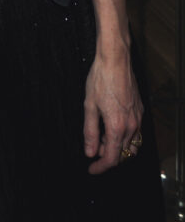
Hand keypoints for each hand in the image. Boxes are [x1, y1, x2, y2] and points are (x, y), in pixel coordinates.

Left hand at [83, 51, 142, 173]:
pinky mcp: (140, 110)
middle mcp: (131, 126)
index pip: (112, 158)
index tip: (91, 169)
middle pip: (123, 154)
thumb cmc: (100, 79)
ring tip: (102, 138)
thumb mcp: (89, 106)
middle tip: (93, 148)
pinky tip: (113, 126)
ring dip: (118, 147)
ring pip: (132, 145)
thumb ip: (89, 131)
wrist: (115, 59)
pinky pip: (136, 132)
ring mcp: (138, 118)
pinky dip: (126, 137)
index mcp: (117, 127)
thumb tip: (89, 152)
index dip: (101, 167)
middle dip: (108, 156)